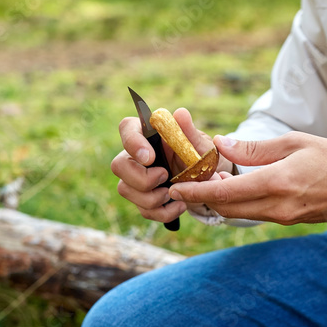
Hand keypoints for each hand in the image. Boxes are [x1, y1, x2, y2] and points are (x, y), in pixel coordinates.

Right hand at [112, 108, 232, 222]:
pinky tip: (180, 206)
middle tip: (165, 177)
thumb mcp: (201, 145)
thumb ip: (190, 132)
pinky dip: (162, 212)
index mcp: (148, 133)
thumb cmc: (200, 155)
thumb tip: (180, 113)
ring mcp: (135, 177)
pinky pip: (142, 209)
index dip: (132, 143)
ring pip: (125, 190)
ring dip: (152, 198)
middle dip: (141, 178)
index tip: (150, 157)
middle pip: (118, 165)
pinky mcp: (142, 198)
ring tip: (176, 194)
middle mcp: (136, 154)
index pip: (127, 128)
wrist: (208, 180)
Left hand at [168, 132, 326, 224]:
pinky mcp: (288, 221)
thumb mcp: (294, 142)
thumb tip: (222, 145)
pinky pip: (255, 213)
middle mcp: (278, 206)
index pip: (226, 192)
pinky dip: (239, 202)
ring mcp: (283, 217)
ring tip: (210, 180)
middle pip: (226, 208)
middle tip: (188, 180)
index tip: (176, 186)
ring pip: (238, 213)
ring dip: (220, 200)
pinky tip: (236, 186)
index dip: (197, 191)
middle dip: (203, 197)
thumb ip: (255, 148)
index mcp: (277, 183)